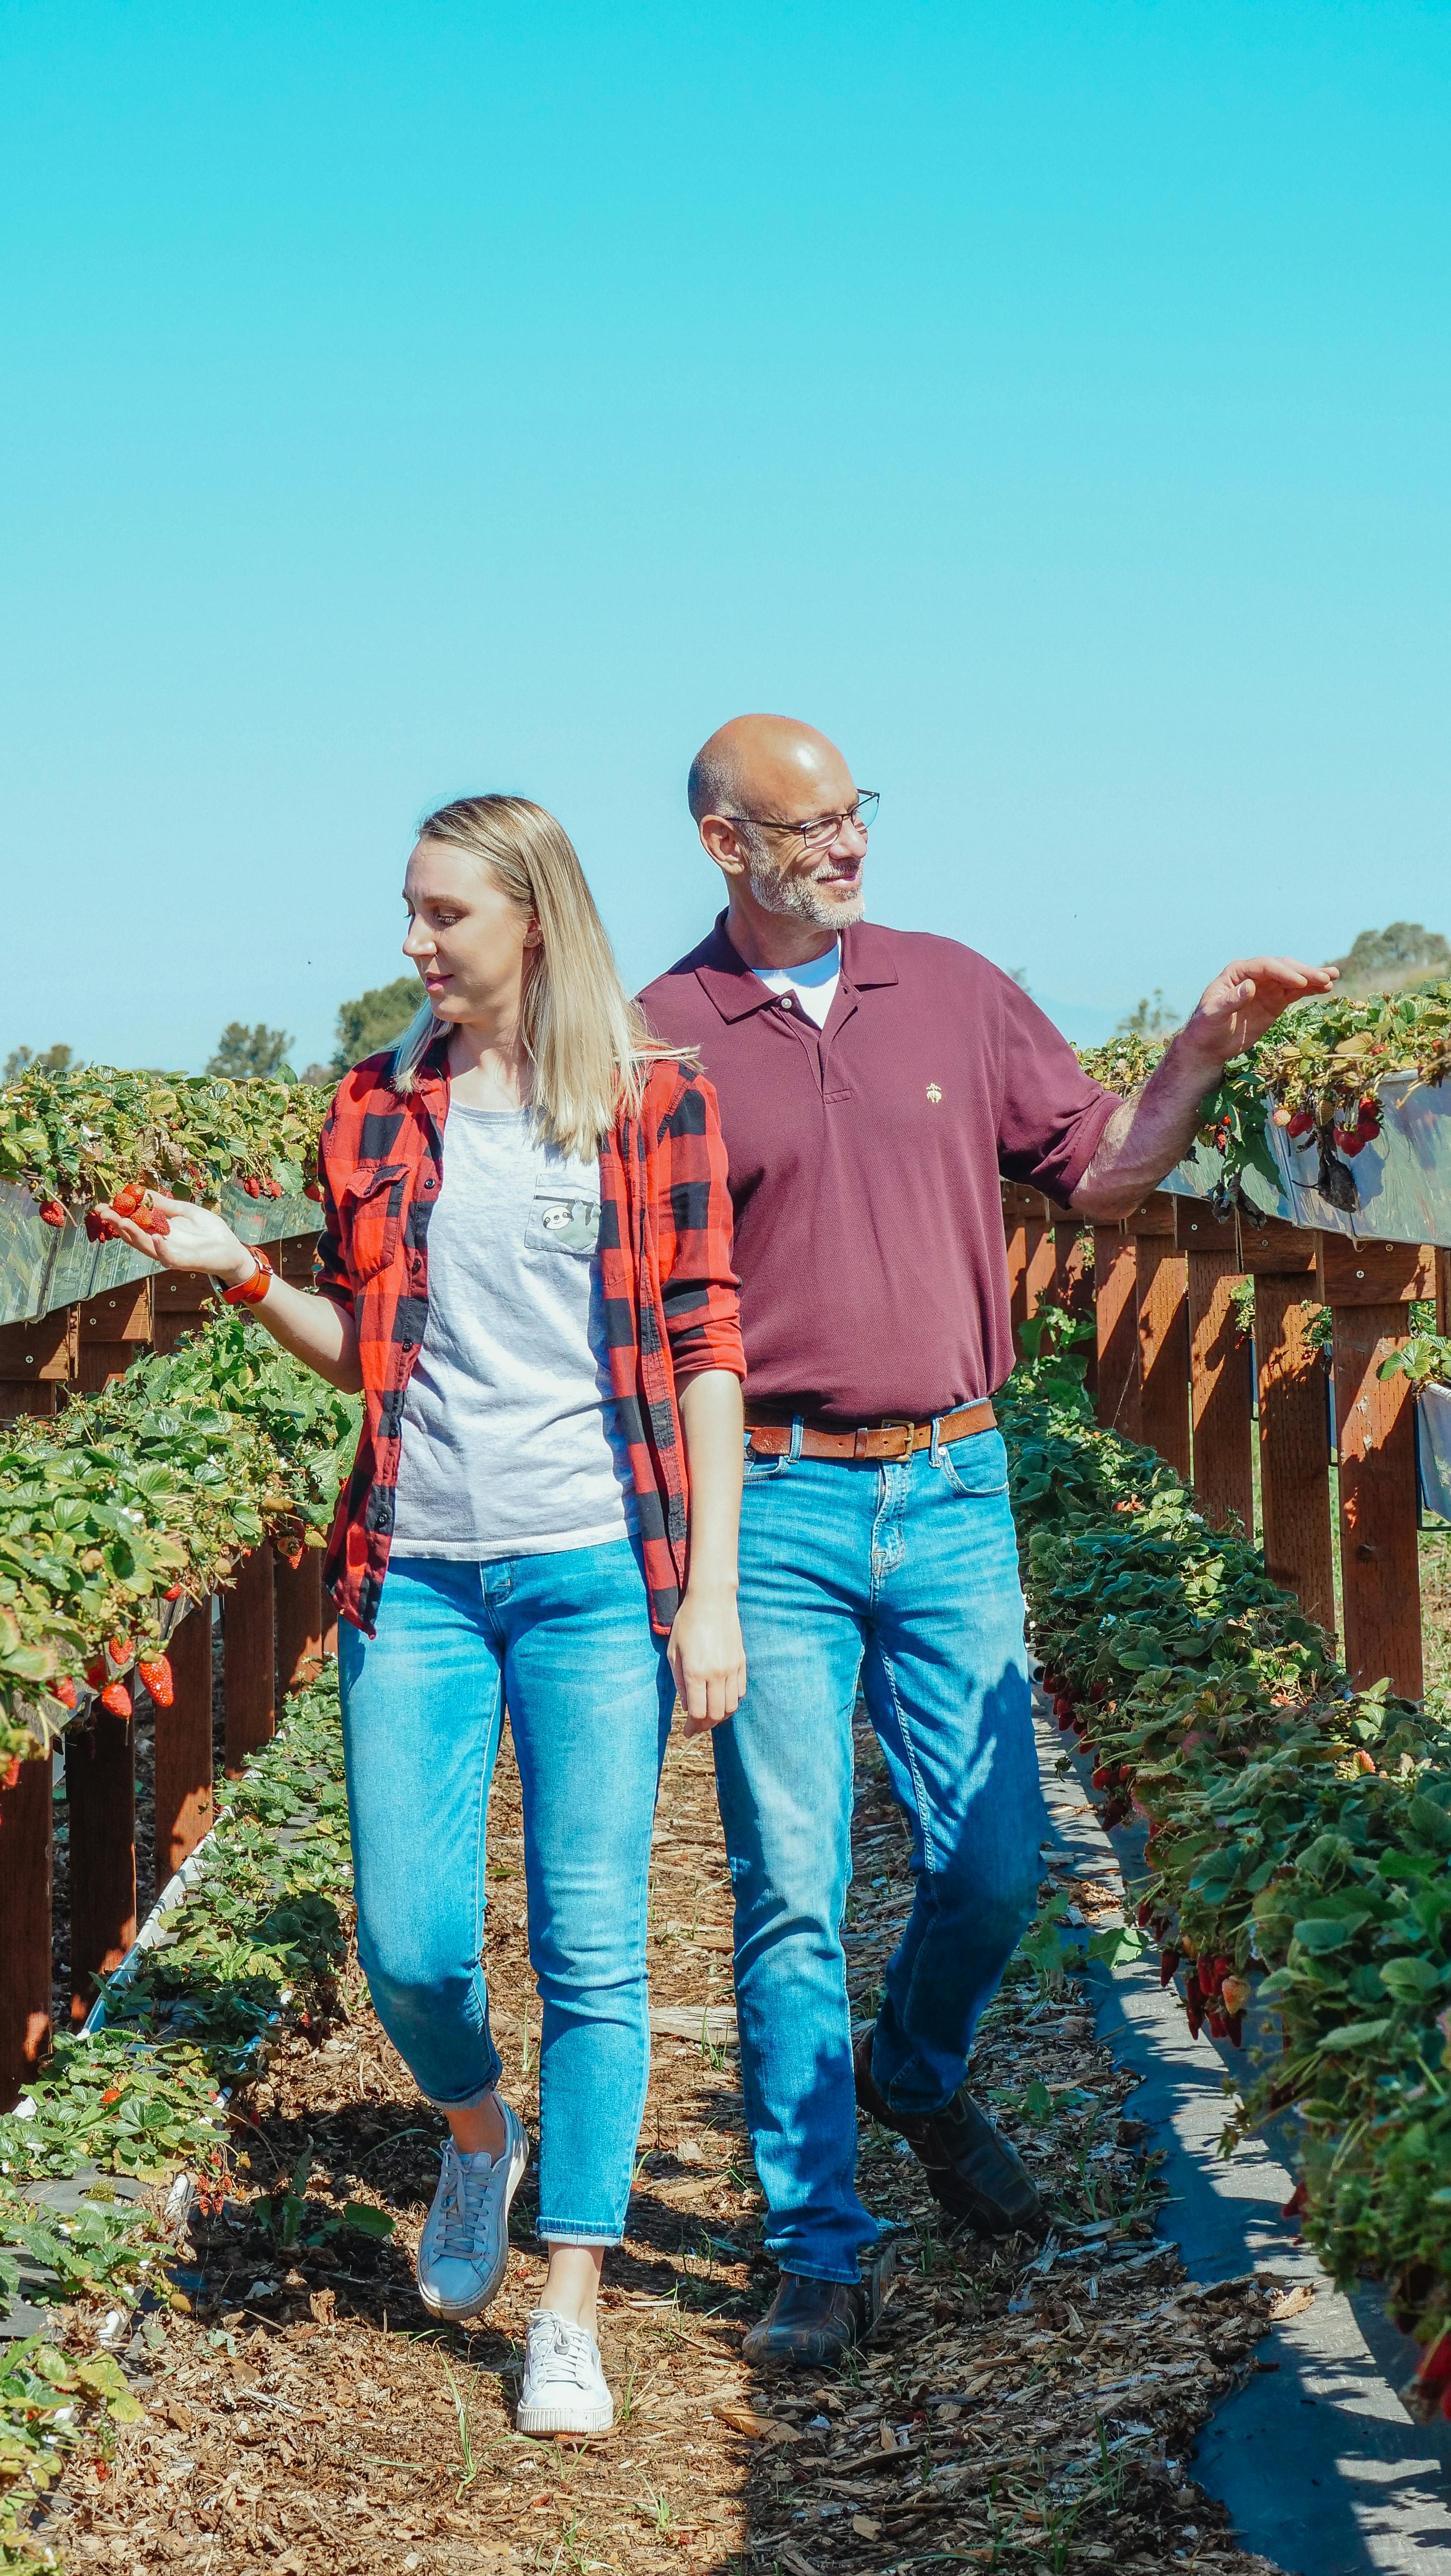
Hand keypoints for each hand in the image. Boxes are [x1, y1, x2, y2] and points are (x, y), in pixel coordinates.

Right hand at [93, 1191, 253, 1285]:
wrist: (231, 1249)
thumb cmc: (209, 1230)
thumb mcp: (185, 1211)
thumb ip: (164, 1204)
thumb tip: (142, 1192)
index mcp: (158, 1230)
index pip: (133, 1222)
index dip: (118, 1214)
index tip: (103, 1205)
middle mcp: (160, 1243)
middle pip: (133, 1235)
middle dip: (117, 1223)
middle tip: (102, 1212)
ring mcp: (170, 1254)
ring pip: (146, 1246)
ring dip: (133, 1235)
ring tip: (121, 1222)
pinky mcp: (183, 1262)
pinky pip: (168, 1257)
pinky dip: (160, 1249)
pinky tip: (155, 1238)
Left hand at [667, 1584, 746, 1736]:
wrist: (712, 1600)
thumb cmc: (687, 1623)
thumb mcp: (673, 1652)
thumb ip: (679, 1682)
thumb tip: (688, 1706)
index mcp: (695, 1672)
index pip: (698, 1713)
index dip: (692, 1727)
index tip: (687, 1732)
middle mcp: (716, 1674)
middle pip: (716, 1714)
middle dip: (705, 1726)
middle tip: (696, 1727)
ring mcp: (731, 1669)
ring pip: (731, 1706)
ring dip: (720, 1716)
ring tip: (709, 1716)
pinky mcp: (741, 1662)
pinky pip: (740, 1691)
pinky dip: (731, 1701)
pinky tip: (721, 1699)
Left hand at [1179, 957, 1338, 1067]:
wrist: (1209, 1045)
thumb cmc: (1206, 1028)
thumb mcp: (1213, 1015)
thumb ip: (1231, 1001)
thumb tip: (1250, 986)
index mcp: (1237, 972)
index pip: (1265, 967)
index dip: (1283, 973)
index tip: (1299, 983)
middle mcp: (1254, 975)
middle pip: (1283, 968)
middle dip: (1304, 972)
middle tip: (1325, 977)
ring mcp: (1267, 988)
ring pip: (1292, 978)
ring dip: (1312, 977)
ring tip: (1332, 976)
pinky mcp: (1275, 1001)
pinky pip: (1295, 992)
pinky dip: (1310, 989)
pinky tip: (1326, 987)